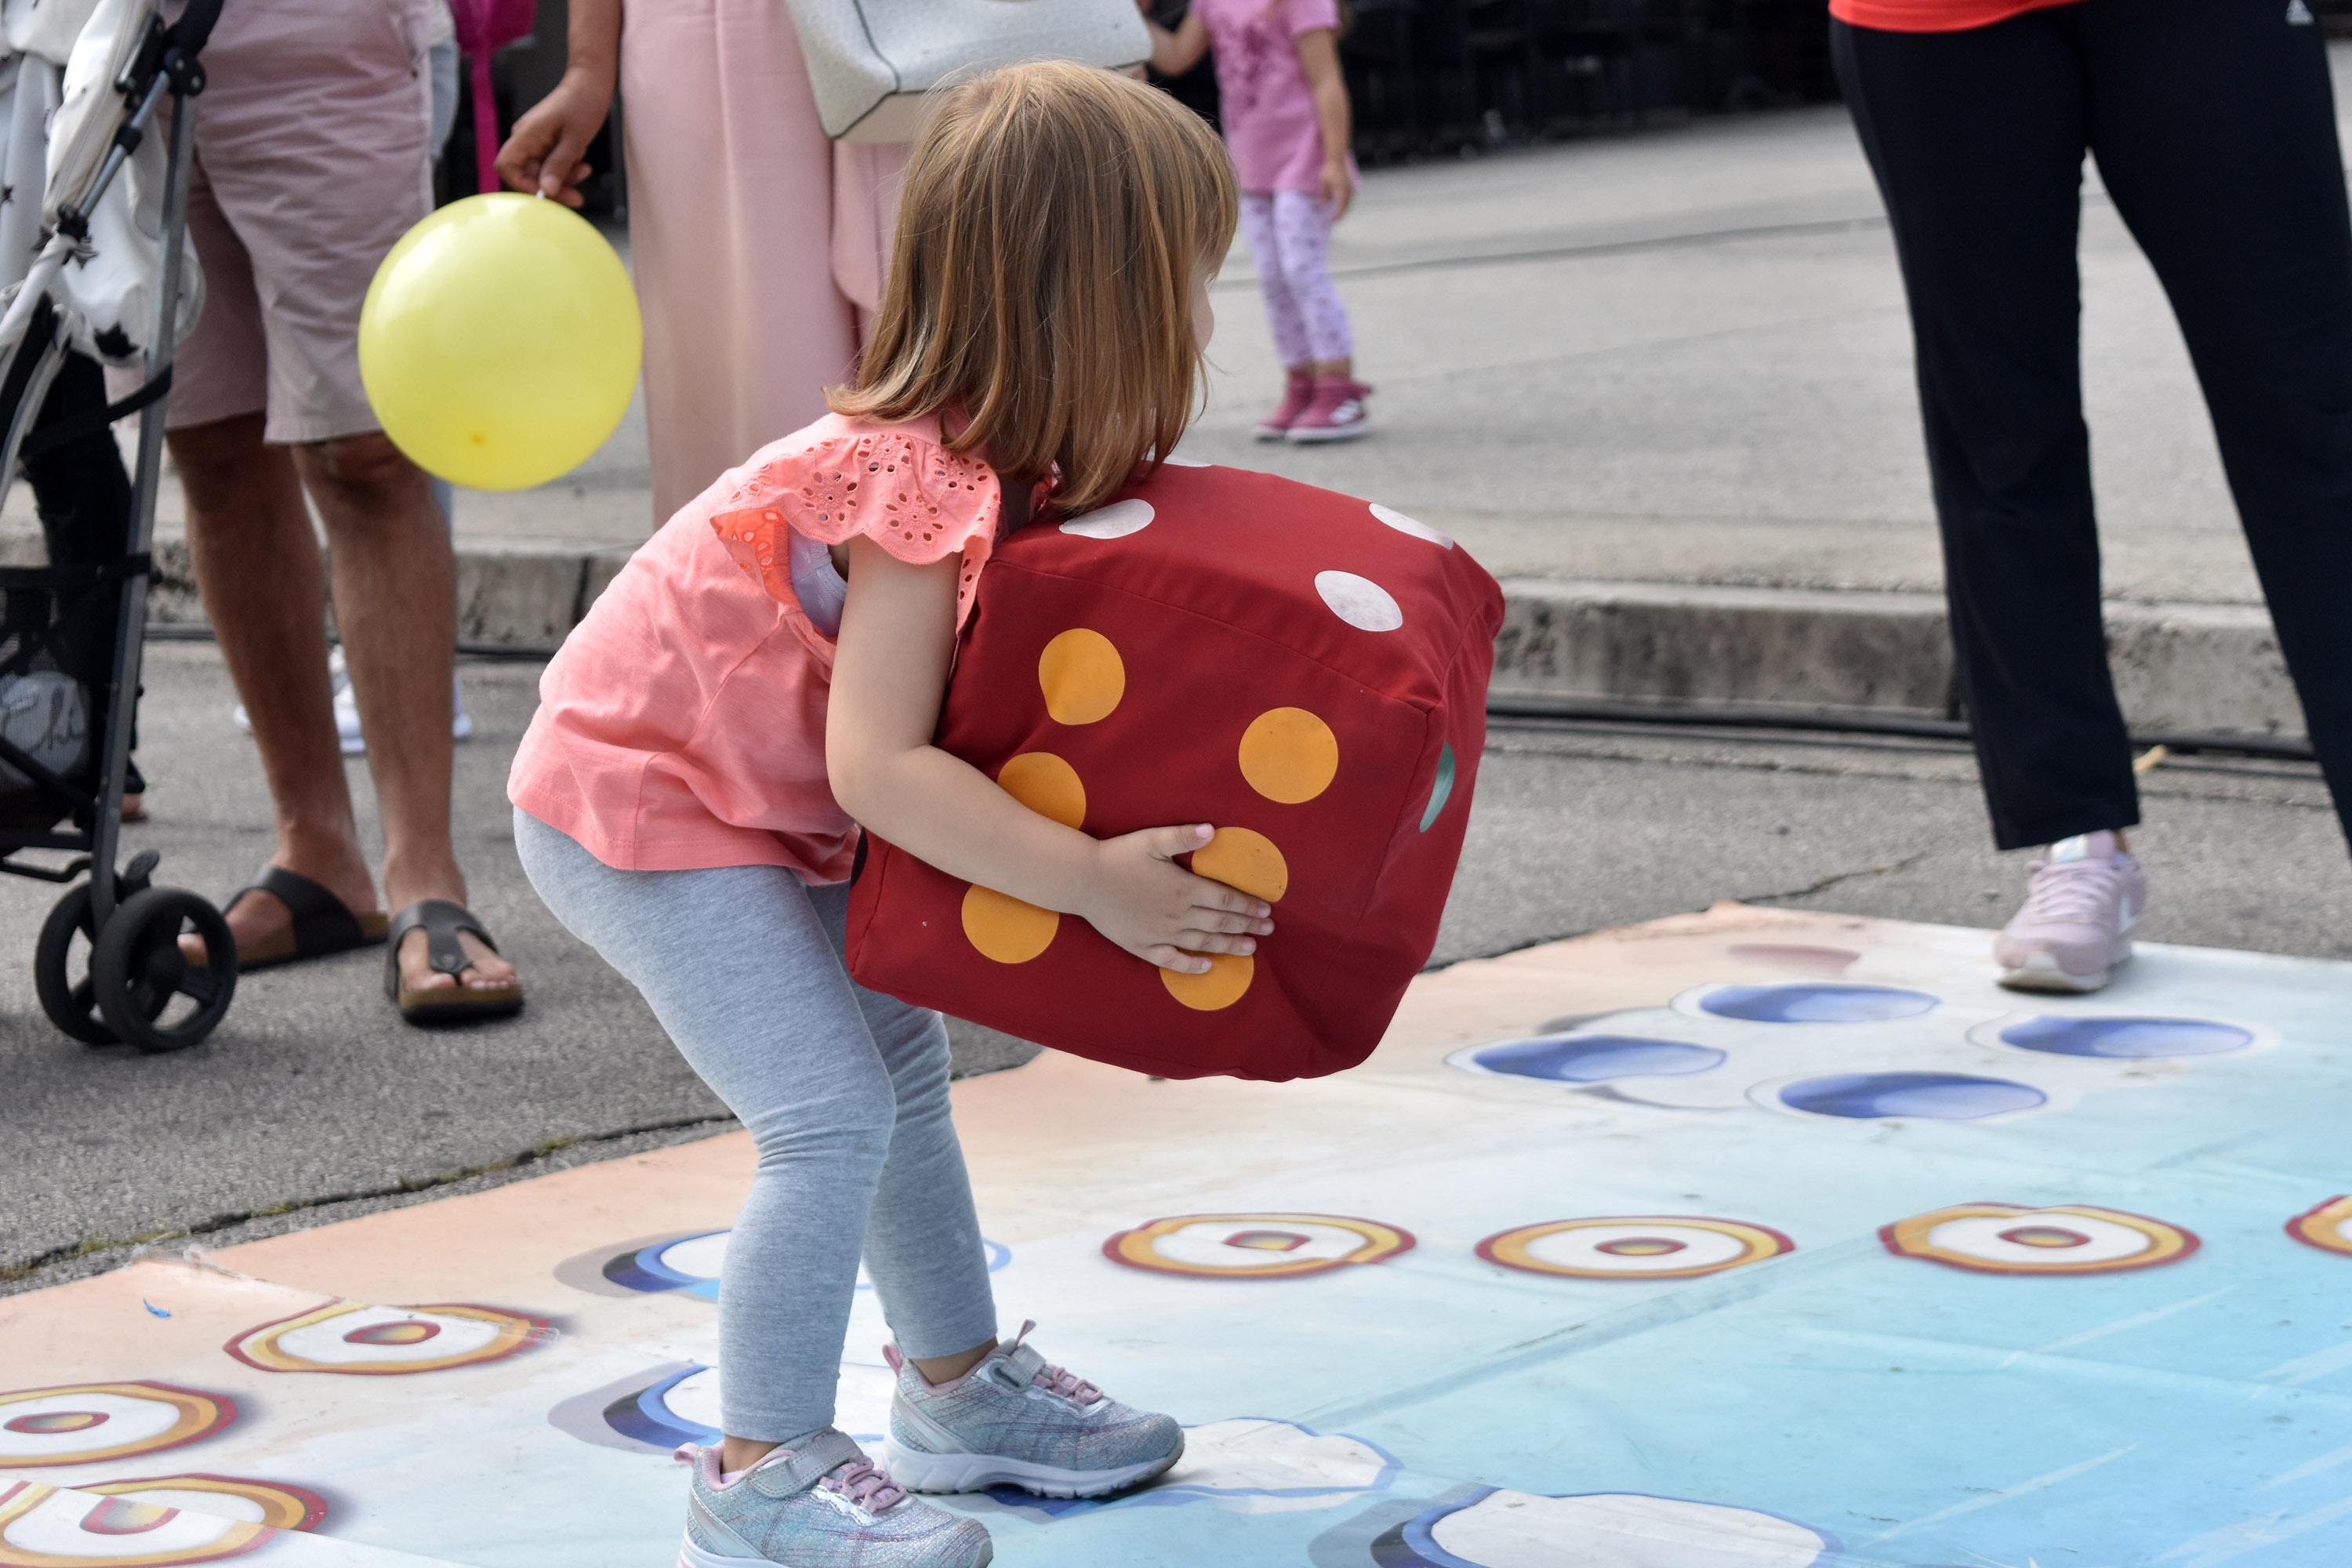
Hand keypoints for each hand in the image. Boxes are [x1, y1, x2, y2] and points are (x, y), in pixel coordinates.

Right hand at [496, 65, 613, 207]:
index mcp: (525, 134)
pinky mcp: (549, 144)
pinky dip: (567, 169)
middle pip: (529, 175)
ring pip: (543, 173)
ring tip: (585, 169)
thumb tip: (546, 191)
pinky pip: (553, 165)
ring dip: (564, 179)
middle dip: (553, 187)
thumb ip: (559, 165)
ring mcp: (537, 142)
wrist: (591, 82)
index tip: (545, 192)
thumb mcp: (574, 139)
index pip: (506, 165)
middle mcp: (526, 139)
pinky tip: (582, 163)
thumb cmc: (582, 103)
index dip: (521, 183)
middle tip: (577, 196)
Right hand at [1081, 824, 1275, 973]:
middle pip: (1220, 923)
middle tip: (1269, 929)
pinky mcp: (1143, 946)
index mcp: (1184, 888)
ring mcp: (1161, 933)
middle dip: (1247, 925)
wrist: (1083, 881)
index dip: (1248, 905)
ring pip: (1202, 943)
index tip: (1266, 910)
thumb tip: (1213, 831)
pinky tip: (1207, 967)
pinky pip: (1172, 960)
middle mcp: (1178, 914)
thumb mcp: (1152, 839)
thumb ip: (1184, 836)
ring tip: (1250, 948)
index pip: (1225, 899)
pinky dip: (1191, 965)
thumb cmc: (1118, 856)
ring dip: (1229, 946)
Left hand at [1319, 158, 1353, 219]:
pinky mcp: (1350, 187)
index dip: (1336, 215)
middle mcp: (1348, 191)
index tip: (1331, 220)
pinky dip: (1345, 204)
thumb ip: (1323, 195)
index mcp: (1341, 191)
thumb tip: (1323, 205)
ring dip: (1343, 210)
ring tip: (1337, 216)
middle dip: (1340, 215)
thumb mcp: (1323, 183)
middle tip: (1334, 221)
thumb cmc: (1329, 171)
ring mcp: (1350, 188)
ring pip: (1348, 203)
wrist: (1337, 160)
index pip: (1340, 207)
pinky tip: (1340, 207)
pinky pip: (1349, 199)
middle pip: (1346, 207)